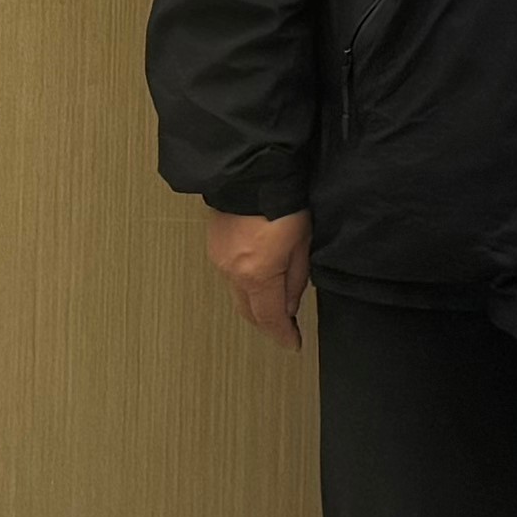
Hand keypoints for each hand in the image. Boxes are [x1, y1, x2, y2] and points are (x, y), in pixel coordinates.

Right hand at [205, 207, 311, 346]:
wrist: (251, 172)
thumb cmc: (282, 201)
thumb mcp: (302, 242)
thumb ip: (295, 279)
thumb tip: (288, 306)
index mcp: (257, 274)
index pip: (269, 317)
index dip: (282, 335)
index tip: (292, 344)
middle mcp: (233, 272)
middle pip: (249, 311)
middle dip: (266, 323)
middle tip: (284, 329)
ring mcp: (220, 259)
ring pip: (237, 294)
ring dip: (254, 302)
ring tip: (273, 303)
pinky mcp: (214, 246)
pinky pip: (230, 275)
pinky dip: (244, 283)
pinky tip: (257, 278)